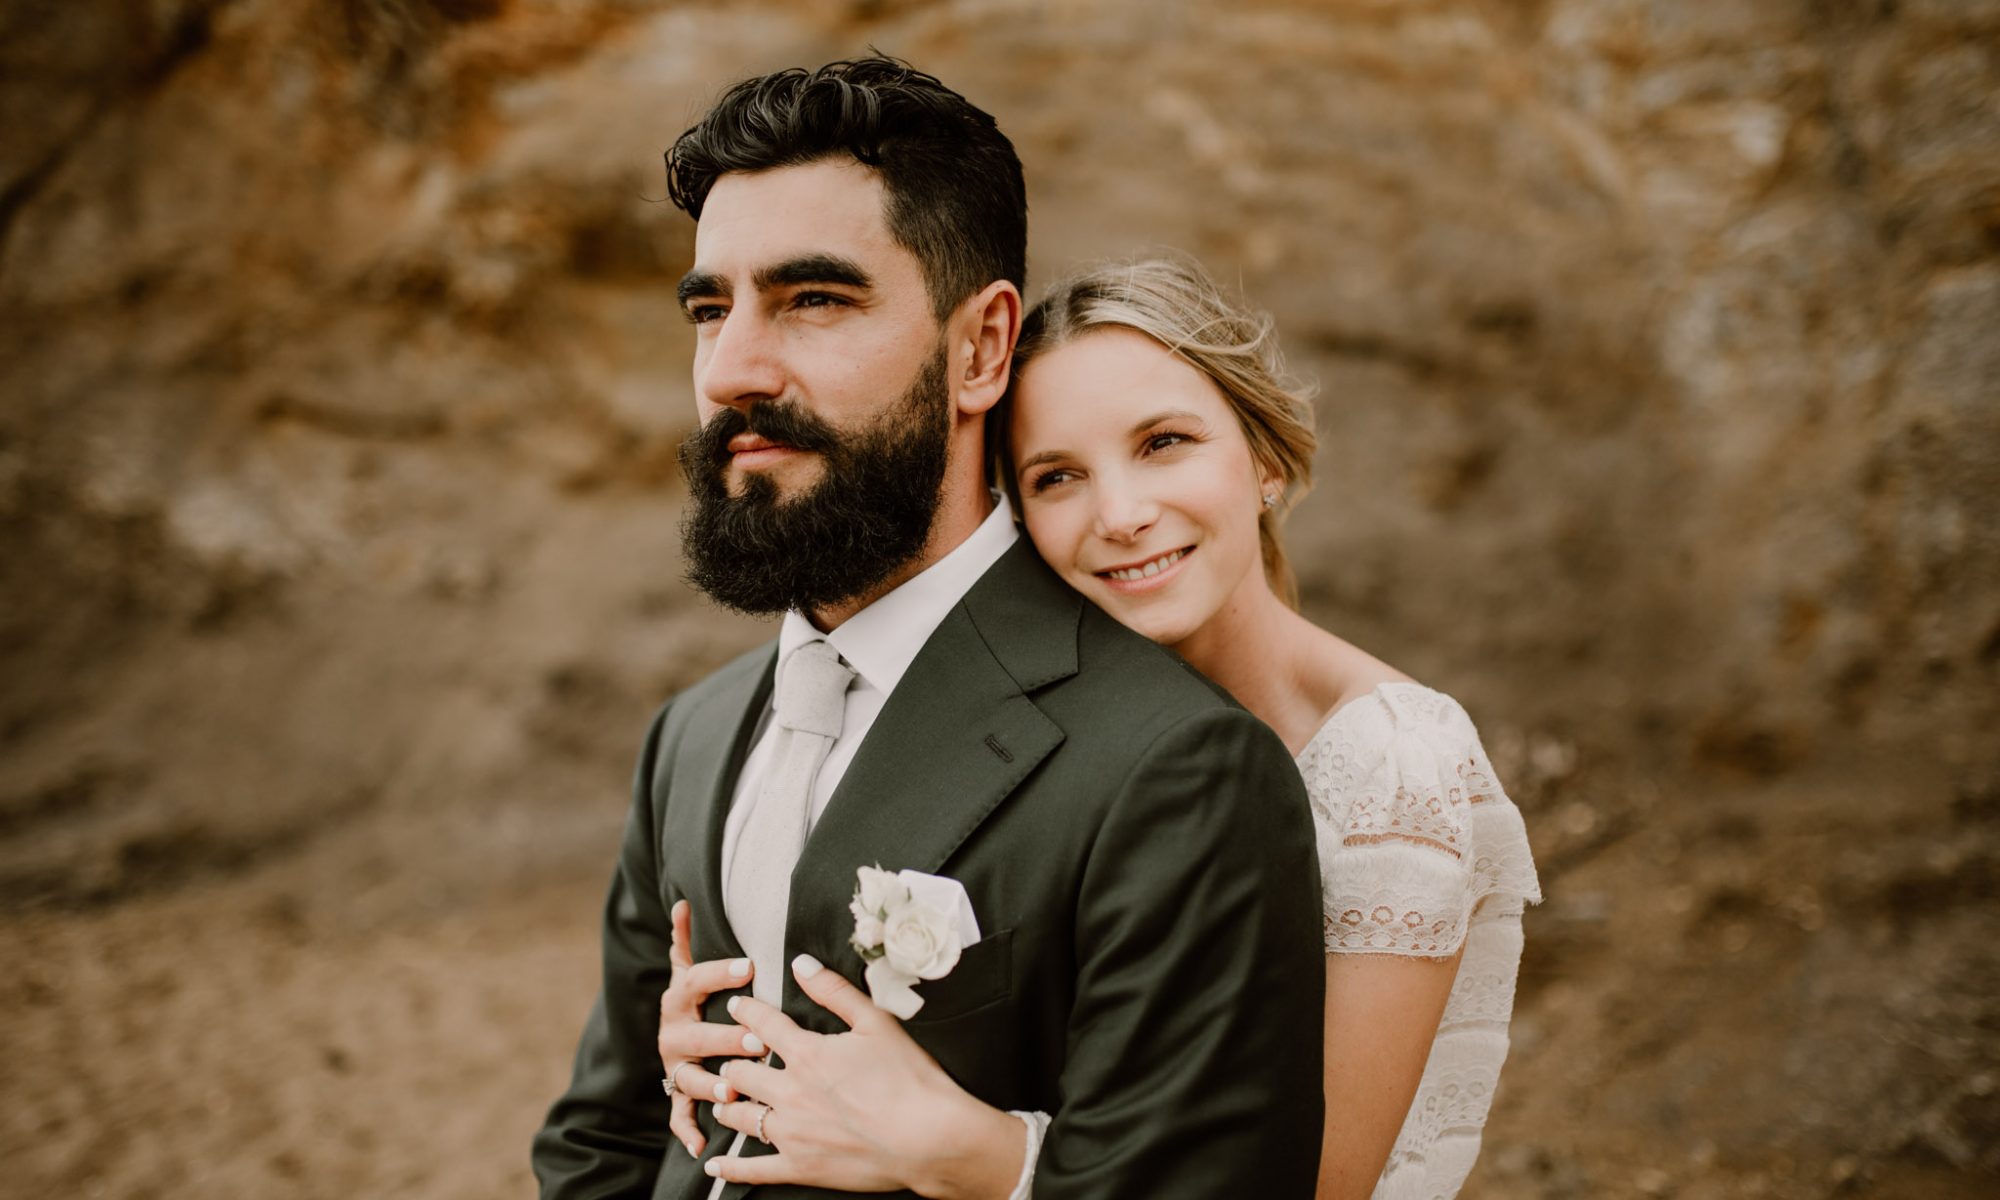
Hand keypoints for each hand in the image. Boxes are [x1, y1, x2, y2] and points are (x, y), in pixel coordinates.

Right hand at [657, 900, 763, 1156]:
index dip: (719, 974)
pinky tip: (701, 1147)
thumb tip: (682, 901)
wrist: (671, 1035)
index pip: (695, 981)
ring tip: (733, 1091)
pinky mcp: (677, 1094)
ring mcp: (675, 1066)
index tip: (749, 966)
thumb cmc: (694, 1000)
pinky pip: (680, 1115)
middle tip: (754, 1039)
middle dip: (723, 1037)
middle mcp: (672, 1033)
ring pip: (688, 1077)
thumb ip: (686, 941)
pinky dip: (688, 1132)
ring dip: (709, 1085)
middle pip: (694, 1035)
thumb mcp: (689, 971)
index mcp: (678, 999)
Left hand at [701, 955, 1024, 1198]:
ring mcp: (791, 1132)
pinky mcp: (799, 1167)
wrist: (927, 1137)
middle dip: (731, 1061)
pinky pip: (752, 1170)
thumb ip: (834, 991)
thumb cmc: (909, 1079)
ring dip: (727, 1105)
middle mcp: (789, 1091)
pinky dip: (729, 1168)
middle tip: (730, 1058)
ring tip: (724, 1101)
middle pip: (740, 1072)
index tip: (737, 1006)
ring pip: (739, 1117)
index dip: (746, 1011)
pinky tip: (713, 1165)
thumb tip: (801, 964)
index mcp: (807, 1053)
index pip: (762, 1024)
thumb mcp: (876, 1022)